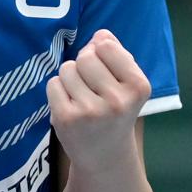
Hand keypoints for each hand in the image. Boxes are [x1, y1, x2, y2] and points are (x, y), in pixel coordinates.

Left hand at [46, 29, 150, 171]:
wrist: (105, 156)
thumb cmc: (115, 111)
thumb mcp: (127, 84)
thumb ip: (116, 54)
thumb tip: (100, 35)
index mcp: (138, 87)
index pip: (106, 46)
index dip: (100, 52)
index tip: (106, 72)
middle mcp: (117, 100)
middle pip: (85, 56)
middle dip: (83, 65)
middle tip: (91, 87)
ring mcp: (91, 111)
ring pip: (67, 69)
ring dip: (70, 78)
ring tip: (82, 98)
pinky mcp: (67, 119)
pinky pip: (53, 84)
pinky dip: (57, 91)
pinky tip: (70, 107)